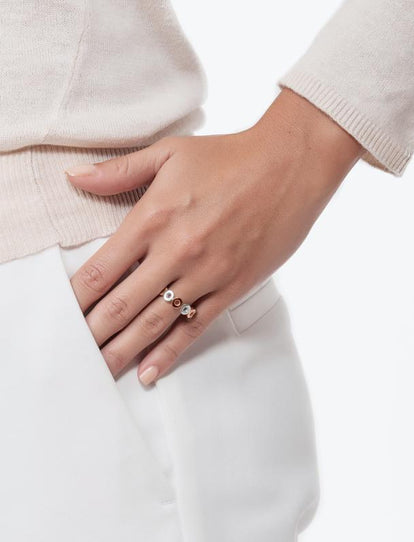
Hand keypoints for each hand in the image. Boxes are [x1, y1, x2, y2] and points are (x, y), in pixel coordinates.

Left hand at [66, 89, 361, 384]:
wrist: (290, 166)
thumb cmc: (229, 157)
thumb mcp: (169, 152)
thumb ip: (118, 170)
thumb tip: (73, 176)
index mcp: (153, 216)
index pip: (101, 268)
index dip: (76, 297)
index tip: (61, 315)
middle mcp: (175, 250)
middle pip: (122, 303)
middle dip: (92, 332)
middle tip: (72, 353)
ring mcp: (205, 273)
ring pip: (154, 322)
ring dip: (123, 349)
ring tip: (99, 370)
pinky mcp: (232, 288)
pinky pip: (195, 327)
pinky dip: (169, 352)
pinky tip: (149, 371)